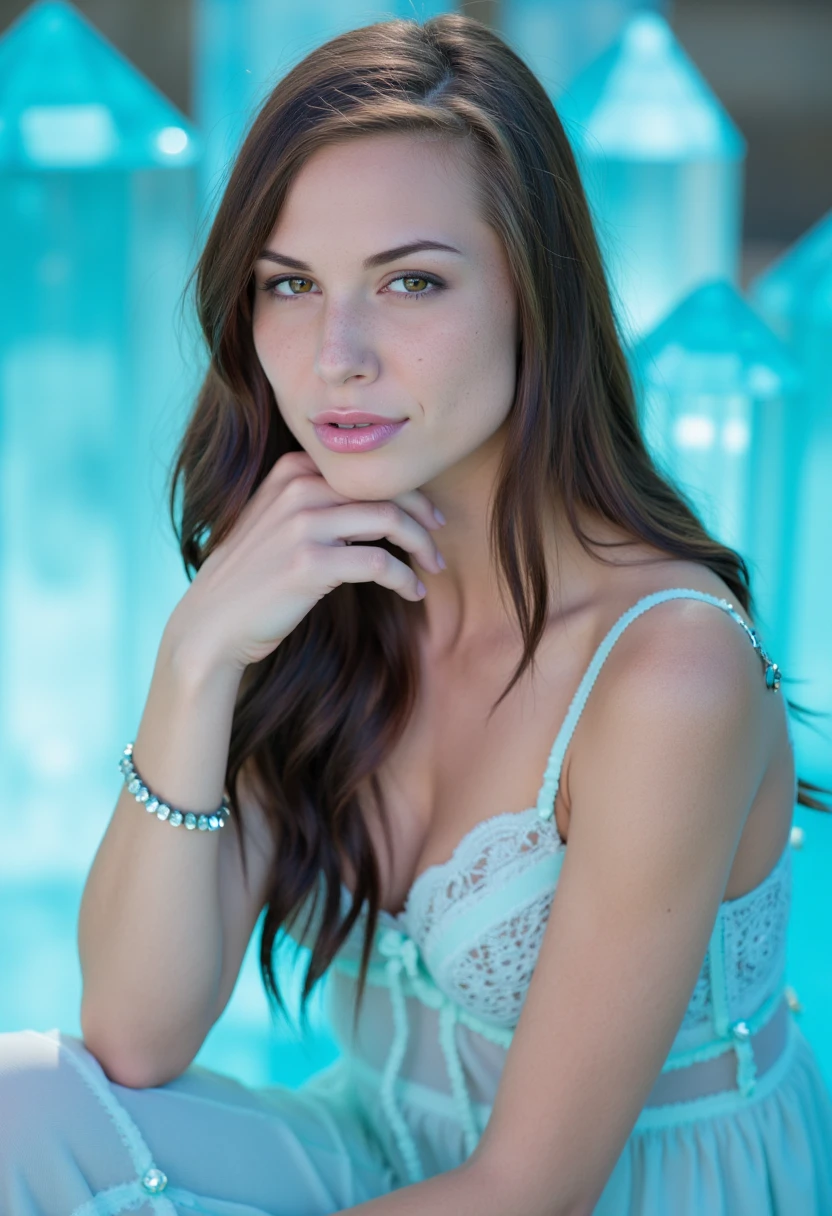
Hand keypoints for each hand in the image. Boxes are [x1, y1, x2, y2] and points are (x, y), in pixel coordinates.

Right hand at [171, 450, 445, 670]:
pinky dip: (405, 577)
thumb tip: (378, 507)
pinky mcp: (310, 563)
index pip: (366, 470)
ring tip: (435, 567)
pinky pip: (379, 562)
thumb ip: (314, 502)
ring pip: (390, 520)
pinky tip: (412, 592)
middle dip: (423, 513)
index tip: (426, 513)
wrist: (212, 623)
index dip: (406, 490)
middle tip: (440, 536)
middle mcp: (298, 489)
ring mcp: (302, 524)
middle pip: (385, 489)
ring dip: (422, 545)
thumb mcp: (275, 522)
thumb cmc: (250, 579)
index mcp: (291, 471)